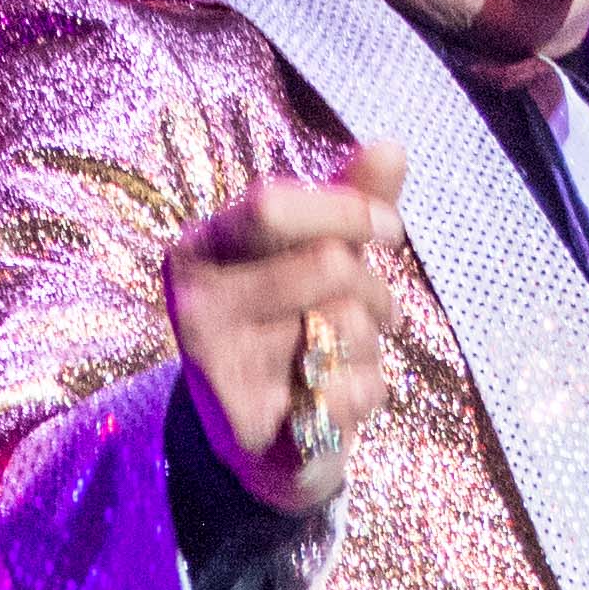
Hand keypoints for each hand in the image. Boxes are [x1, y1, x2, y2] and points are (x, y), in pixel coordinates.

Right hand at [165, 137, 402, 517]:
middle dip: (375, 287)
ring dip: (373, 343)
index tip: (389, 230)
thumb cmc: (287, 325)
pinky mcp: (256, 436)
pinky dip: (367, 392)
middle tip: (373, 309)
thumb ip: (346, 202)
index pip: (272, 205)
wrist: (259, 441)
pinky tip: (340, 396)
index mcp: (200, 251)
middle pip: (329, 266)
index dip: (346, 211)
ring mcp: (222, 376)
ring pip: (350, 328)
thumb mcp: (309, 254)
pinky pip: (350, 394)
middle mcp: (198, 310)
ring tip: (345, 354)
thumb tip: (390, 148)